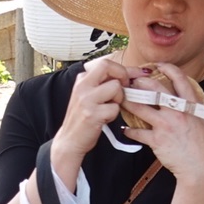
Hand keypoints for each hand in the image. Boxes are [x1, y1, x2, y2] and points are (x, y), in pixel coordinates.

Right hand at [49, 54, 133, 177]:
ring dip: (119, 98)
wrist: (70, 140)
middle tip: (125, 88)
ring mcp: (86, 99)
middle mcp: (82, 86)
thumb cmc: (84, 117)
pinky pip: (114, 108)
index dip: (123, 68)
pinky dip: (113, 115)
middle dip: (122, 75)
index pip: (105, 63)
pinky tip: (104, 119)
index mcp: (82, 79)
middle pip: (108, 66)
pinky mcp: (92, 114)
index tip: (133, 76)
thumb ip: (105, 83)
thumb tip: (132, 73)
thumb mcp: (89, 95)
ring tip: (109, 108)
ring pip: (115, 87)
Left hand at [121, 63, 203, 186]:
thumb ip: (194, 109)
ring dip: (128, 102)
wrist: (199, 167)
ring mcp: (165, 125)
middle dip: (140, 82)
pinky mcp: (156, 140)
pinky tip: (125, 129)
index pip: (180, 79)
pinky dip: (129, 131)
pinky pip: (137, 132)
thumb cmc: (203, 147)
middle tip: (132, 82)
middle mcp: (177, 112)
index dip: (167, 68)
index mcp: (191, 105)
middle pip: (155, 88)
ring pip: (140, 108)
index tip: (157, 66)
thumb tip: (189, 101)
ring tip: (121, 100)